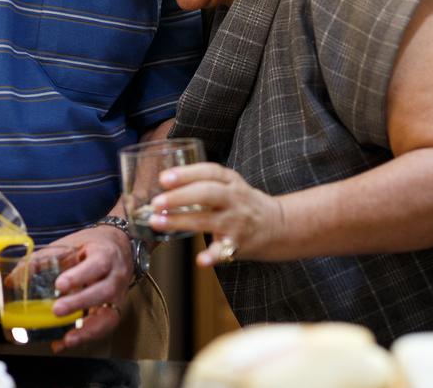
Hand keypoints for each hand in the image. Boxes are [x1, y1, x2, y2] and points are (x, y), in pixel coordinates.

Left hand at [48, 225, 133, 352]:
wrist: (120, 247)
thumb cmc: (92, 246)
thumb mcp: (70, 244)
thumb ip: (44, 259)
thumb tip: (14, 278)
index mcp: (105, 254)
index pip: (96, 265)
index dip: (79, 275)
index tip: (60, 284)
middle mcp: (115, 276)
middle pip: (103, 291)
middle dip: (80, 303)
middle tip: (57, 310)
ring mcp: (118, 295)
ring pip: (109, 315)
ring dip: (88, 330)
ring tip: (68, 339)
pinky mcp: (113, 309)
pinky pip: (104, 327)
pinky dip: (85, 337)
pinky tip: (67, 342)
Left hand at [150, 163, 284, 266]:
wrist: (277, 225)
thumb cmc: (242, 202)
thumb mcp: (230, 184)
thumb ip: (204, 181)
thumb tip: (164, 184)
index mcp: (231, 181)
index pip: (209, 172)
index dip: (186, 174)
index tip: (164, 178)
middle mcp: (233, 199)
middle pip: (206, 193)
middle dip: (179, 197)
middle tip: (156, 202)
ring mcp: (235, 222)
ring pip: (207, 220)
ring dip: (180, 221)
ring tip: (158, 223)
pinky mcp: (237, 244)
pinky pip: (224, 251)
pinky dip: (212, 256)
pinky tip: (200, 260)